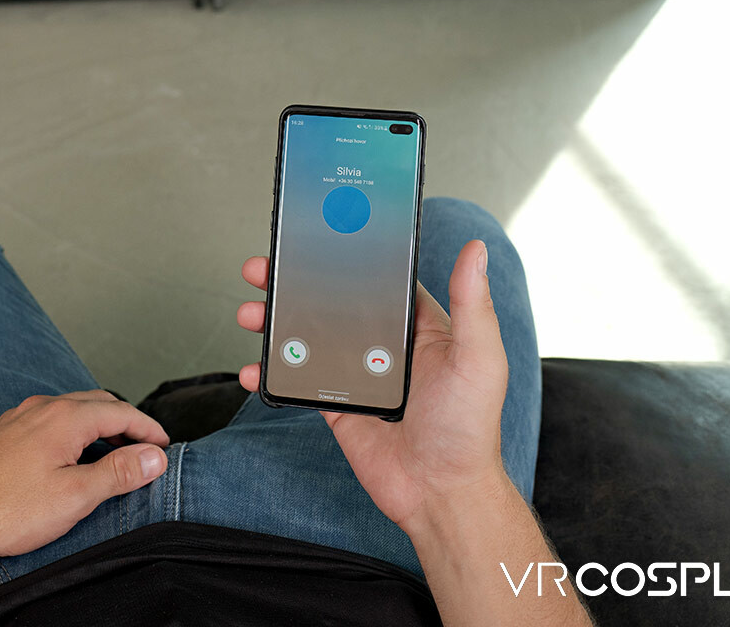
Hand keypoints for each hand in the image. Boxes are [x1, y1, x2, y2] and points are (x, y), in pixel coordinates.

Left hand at [0, 390, 169, 564]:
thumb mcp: (75, 496)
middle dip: (124, 422)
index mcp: (64, 417)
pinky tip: (66, 455)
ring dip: (95, 424)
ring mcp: (16, 419)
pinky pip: (44, 421)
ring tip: (110, 450)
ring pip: (68, 410)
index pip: (120, 411)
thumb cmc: (6, 511)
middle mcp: (39, 408)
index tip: (163, 445)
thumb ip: (119, 473)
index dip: (147, 428)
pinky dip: (68, 430)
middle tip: (144, 446)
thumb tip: (153, 456)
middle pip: (95, 404)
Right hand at [235, 240, 510, 528]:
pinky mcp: (335, 404)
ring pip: (307, 336)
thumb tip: (478, 251)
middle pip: (331, 302)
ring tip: (250, 313)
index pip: (377, 278)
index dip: (345, 256)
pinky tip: (253, 368)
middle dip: (292, 283)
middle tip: (264, 270)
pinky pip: (296, 380)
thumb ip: (473, 303)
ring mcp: (356, 374)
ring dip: (273, 322)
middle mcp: (383, 345)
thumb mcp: (478, 358)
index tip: (316, 236)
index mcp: (417, 326)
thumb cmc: (470, 429)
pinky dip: (270, 372)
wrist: (441, 493)